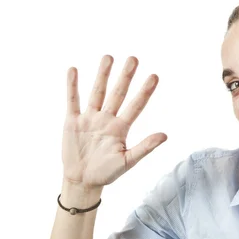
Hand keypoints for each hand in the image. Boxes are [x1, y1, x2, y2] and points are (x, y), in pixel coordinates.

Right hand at [62, 55, 166, 188]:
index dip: (145, 91)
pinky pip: (73, 101)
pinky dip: (72, 86)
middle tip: (134, 58)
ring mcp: (90, 119)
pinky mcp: (73, 122)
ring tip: (108, 57)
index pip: (136, 106)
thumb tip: (165, 135)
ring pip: (97, 92)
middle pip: (118, 93)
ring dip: (102, 75)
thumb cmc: (107, 173)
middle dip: (125, 77)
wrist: (83, 181)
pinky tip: (74, 70)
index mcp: (121, 128)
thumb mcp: (128, 161)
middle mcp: (107, 119)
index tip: (154, 76)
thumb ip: (145, 147)